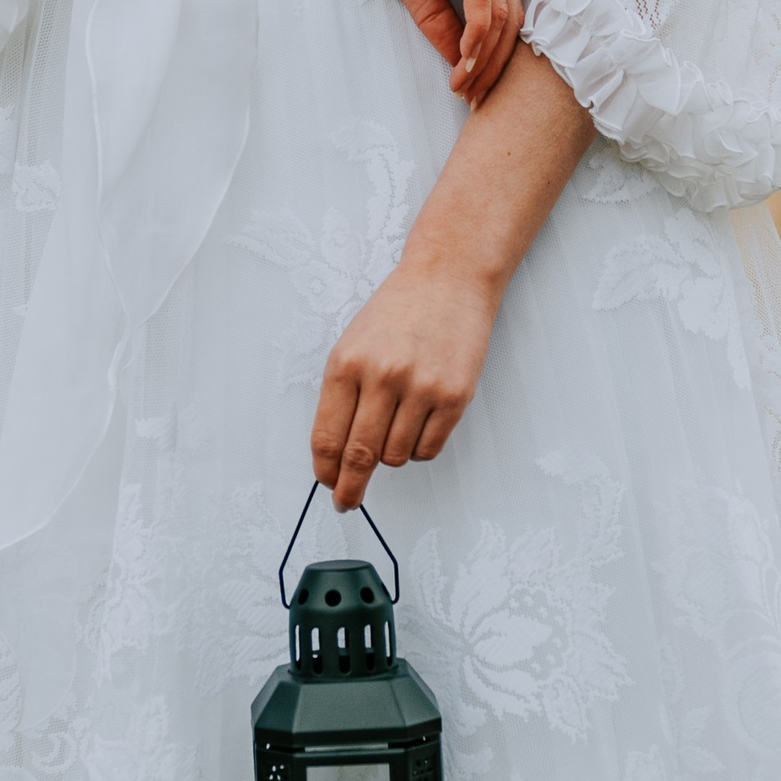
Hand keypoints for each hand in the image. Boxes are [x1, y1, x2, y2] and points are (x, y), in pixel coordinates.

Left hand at [312, 252, 501, 509]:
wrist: (448, 279)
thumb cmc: (397, 312)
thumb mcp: (353, 345)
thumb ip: (343, 396)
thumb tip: (336, 454)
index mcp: (347, 364)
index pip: (328, 437)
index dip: (325, 470)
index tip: (327, 485)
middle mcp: (382, 377)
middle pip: (360, 456)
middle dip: (350, 487)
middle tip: (347, 501)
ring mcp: (421, 388)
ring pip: (396, 457)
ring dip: (391, 455)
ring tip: (396, 424)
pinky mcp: (454, 397)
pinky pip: (428, 448)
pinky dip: (419, 448)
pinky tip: (419, 422)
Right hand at [316, 0, 522, 103]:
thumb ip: (439, 20)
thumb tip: (461, 61)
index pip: (510, 14)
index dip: (496, 59)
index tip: (475, 92)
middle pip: (515, 19)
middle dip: (495, 67)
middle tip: (472, 101)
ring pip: (503, 13)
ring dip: (485, 59)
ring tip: (463, 88)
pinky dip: (476, 35)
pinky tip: (462, 61)